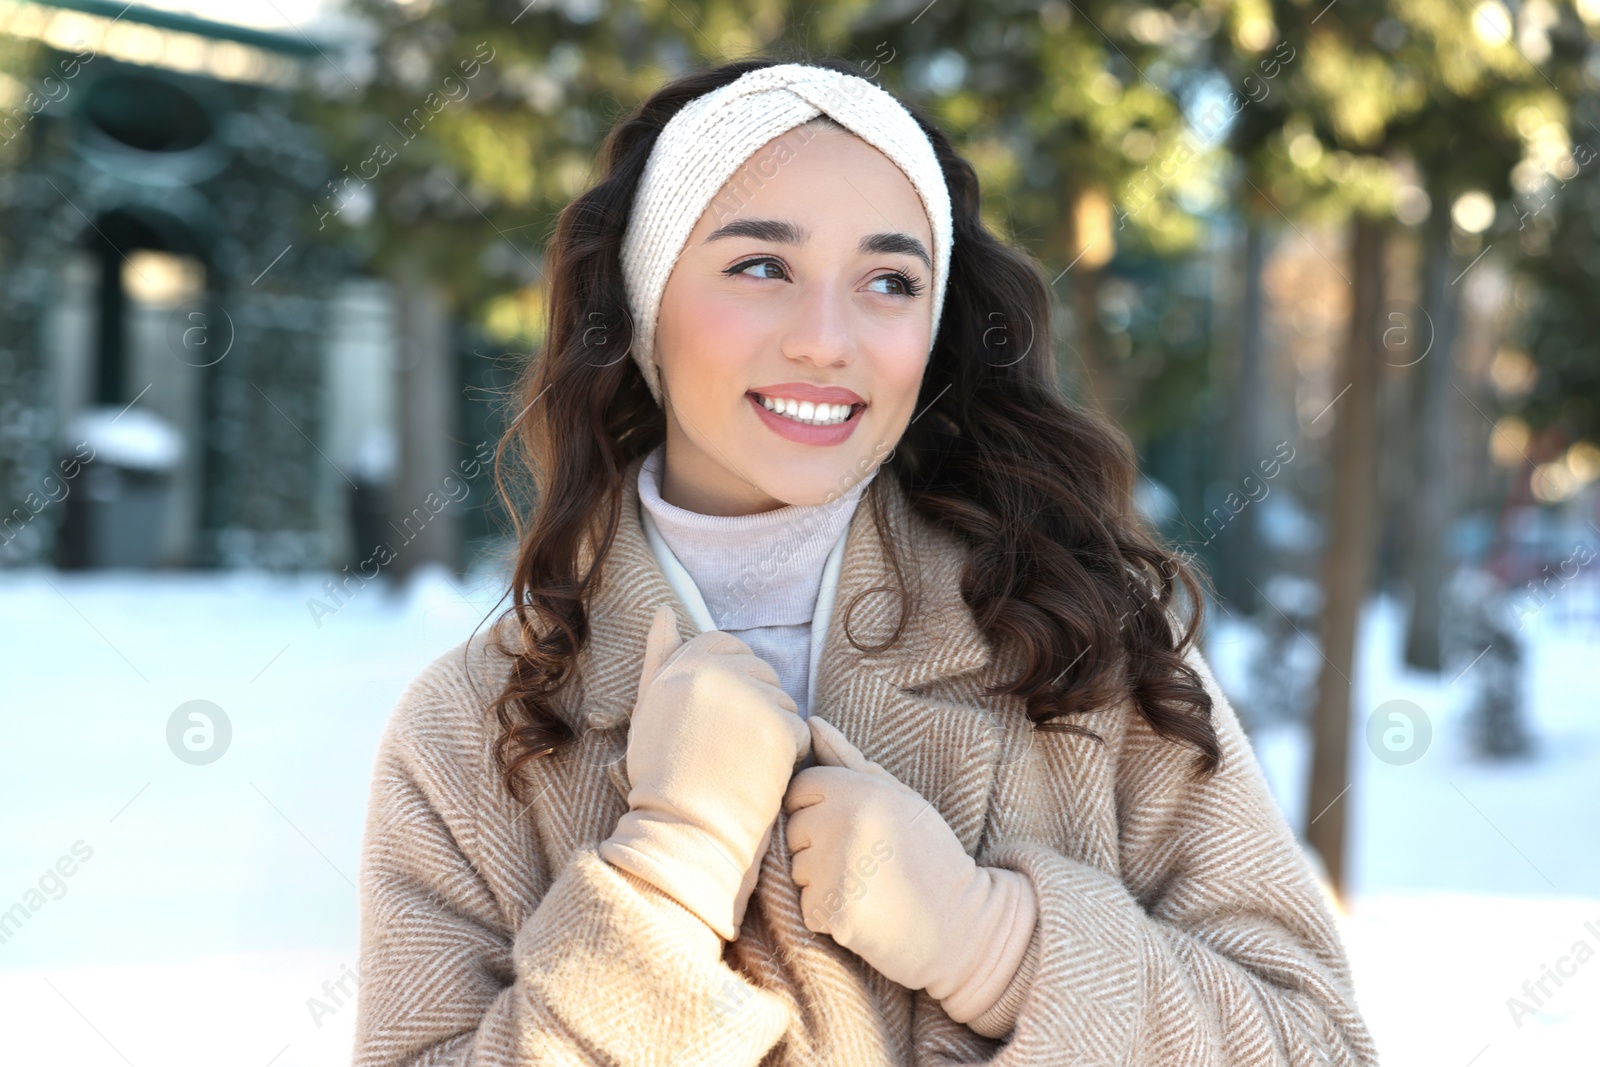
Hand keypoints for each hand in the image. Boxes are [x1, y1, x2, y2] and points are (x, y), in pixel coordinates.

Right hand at [599, 604, 810, 940]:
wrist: (681, 831)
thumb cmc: (662, 773)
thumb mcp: (650, 708)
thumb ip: (659, 656)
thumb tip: (663, 611)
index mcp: (684, 662)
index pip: (728, 646)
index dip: (728, 681)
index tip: (715, 719)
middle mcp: (718, 672)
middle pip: (760, 671)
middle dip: (752, 704)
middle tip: (725, 748)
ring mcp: (751, 698)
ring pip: (782, 700)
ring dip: (771, 729)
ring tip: (738, 763)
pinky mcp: (780, 728)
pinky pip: (799, 729)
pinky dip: (787, 754)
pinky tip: (758, 776)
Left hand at [782, 716, 1037, 1021]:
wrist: (961, 923)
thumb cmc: (927, 853)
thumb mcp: (898, 795)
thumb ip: (849, 759)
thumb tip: (811, 723)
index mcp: (859, 789)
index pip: (799, 789)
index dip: (821, 809)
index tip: (855, 828)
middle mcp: (844, 824)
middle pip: (793, 829)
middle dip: (818, 846)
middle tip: (866, 860)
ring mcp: (837, 869)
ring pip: (797, 871)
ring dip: (822, 882)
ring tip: (868, 885)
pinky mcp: (835, 912)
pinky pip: (807, 908)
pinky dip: (829, 915)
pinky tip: (864, 912)